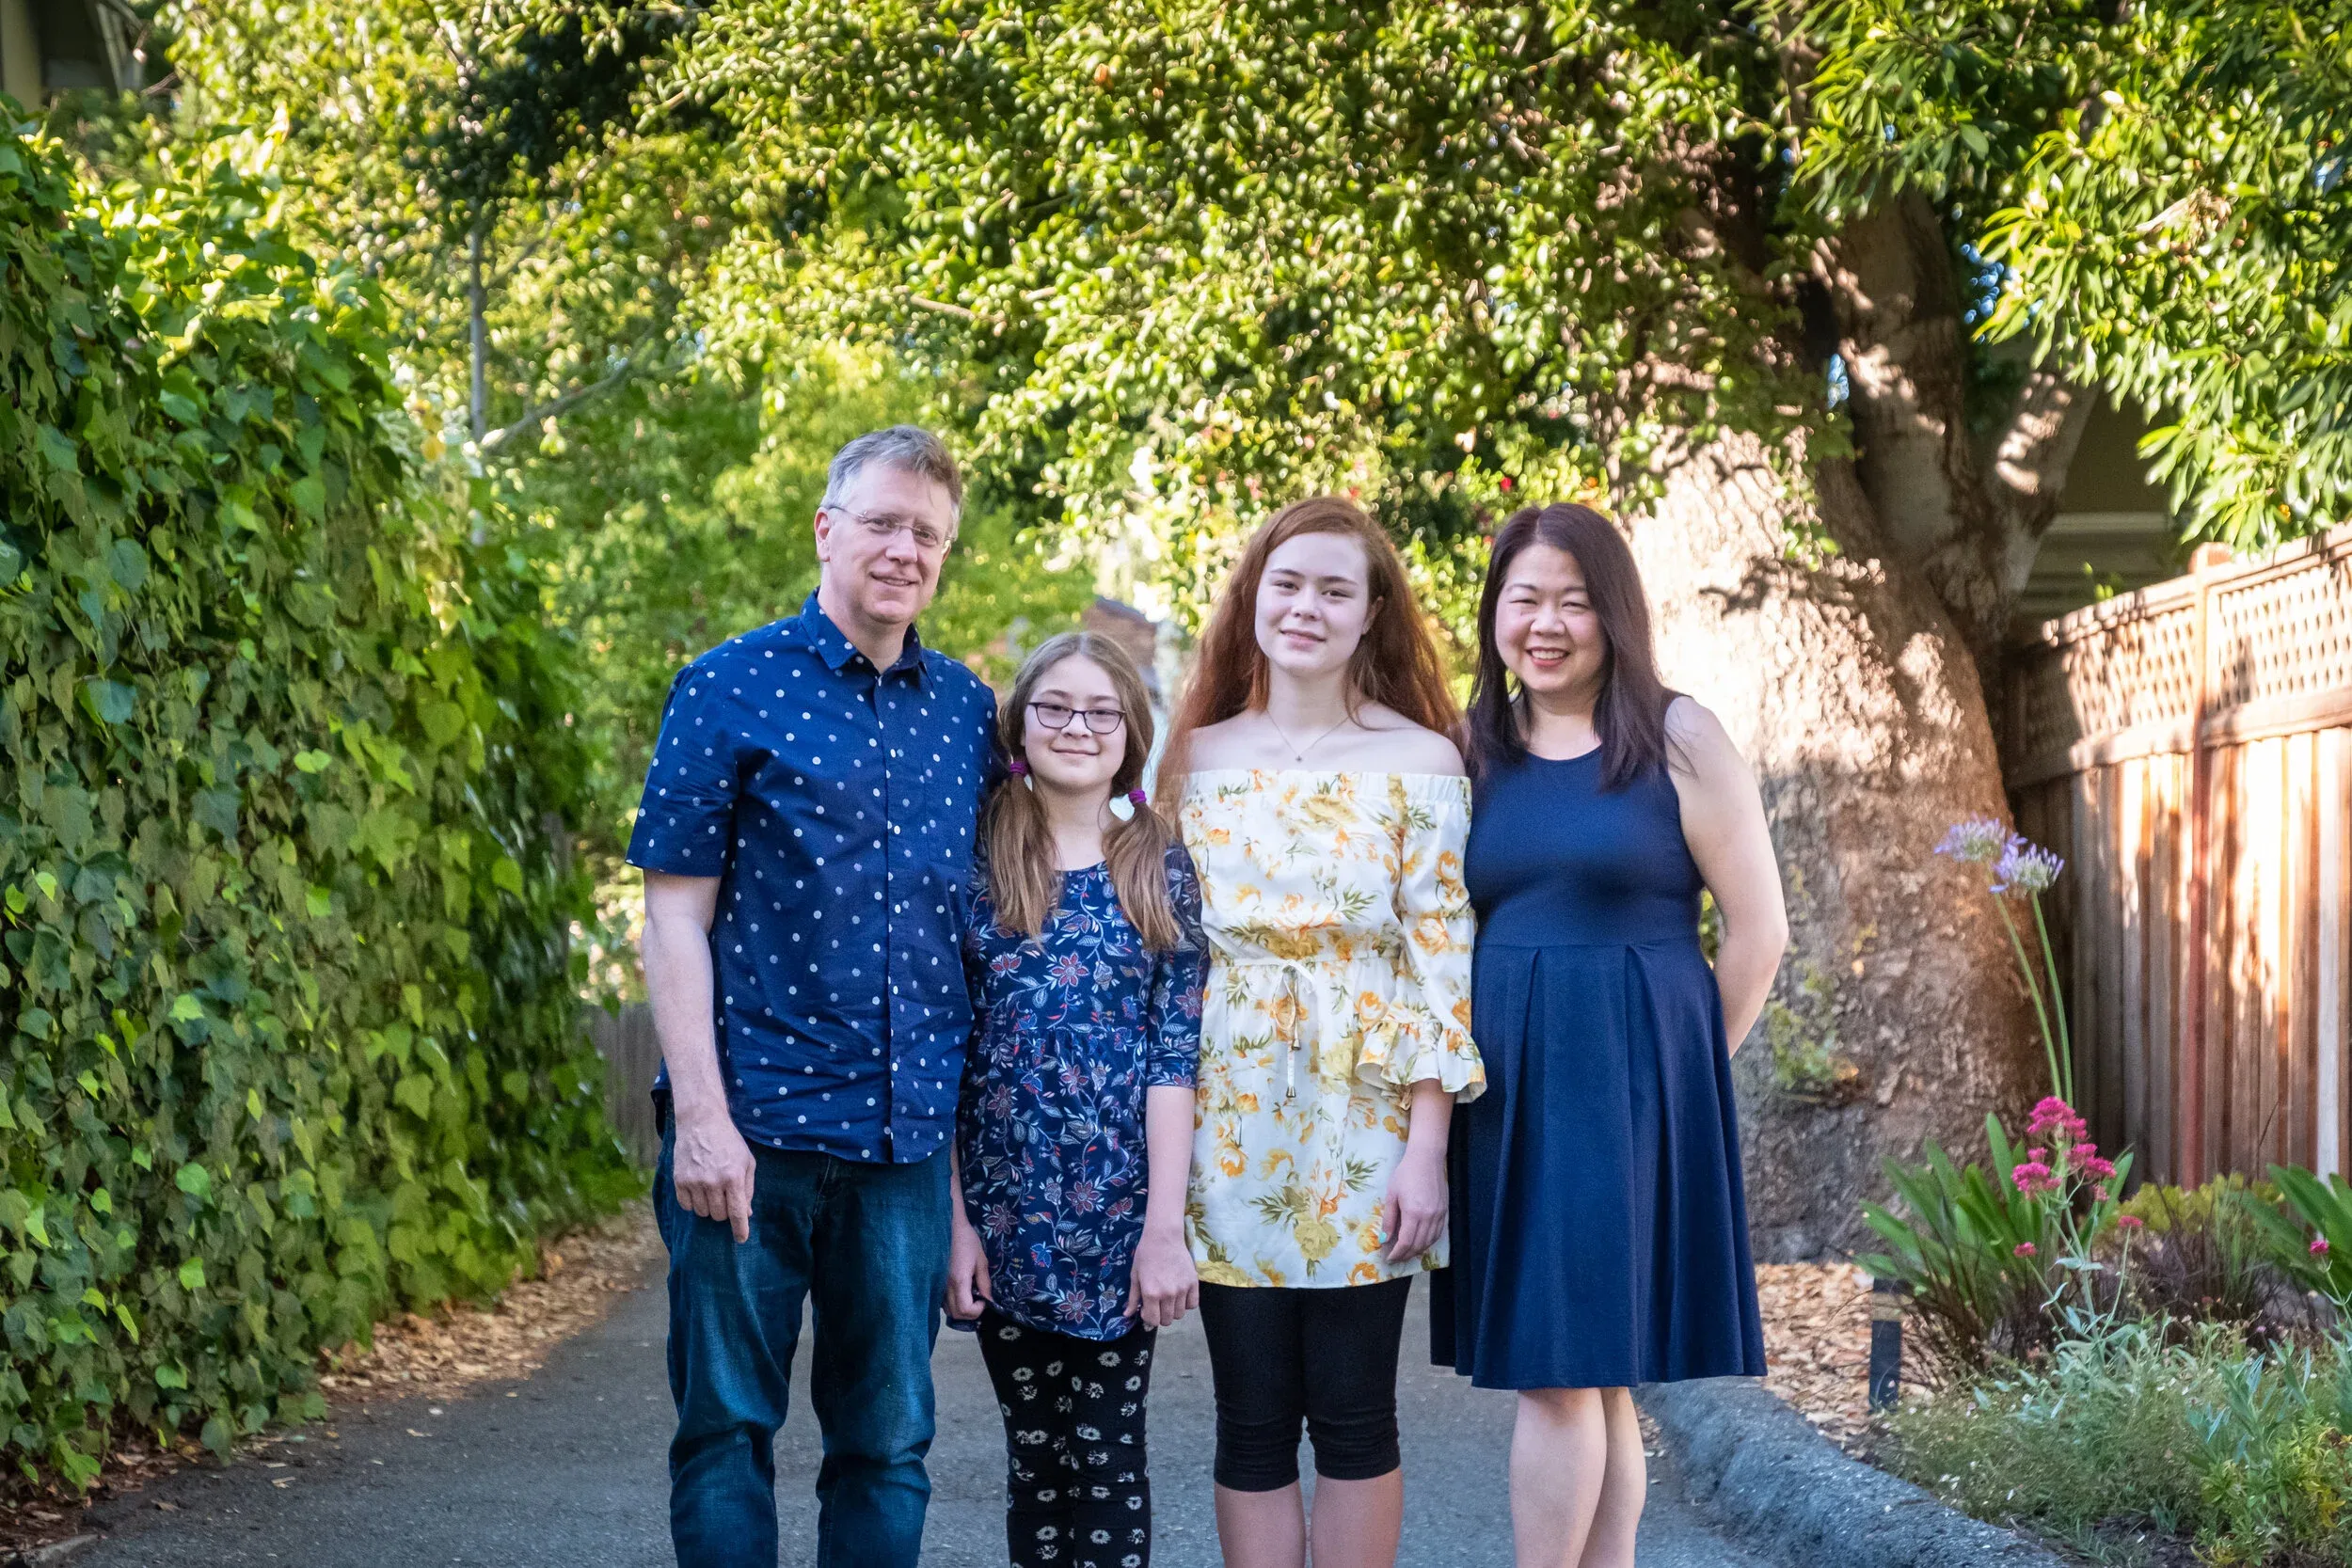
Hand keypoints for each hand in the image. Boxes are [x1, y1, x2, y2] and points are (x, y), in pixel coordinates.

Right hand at [672, 1109, 756, 1243]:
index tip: (741, 1239)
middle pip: (719, 1216)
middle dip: (724, 1212)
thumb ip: (748, 1188)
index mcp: (733, 1177)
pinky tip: (697, 1189)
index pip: (736, 1213)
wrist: (701, 1122)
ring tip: (711, 1190)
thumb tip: (747, 1213)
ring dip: (708, 1207)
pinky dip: (693, 1203)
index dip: (740, 1229)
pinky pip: (686, 1206)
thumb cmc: (728, 1142)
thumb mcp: (746, 1161)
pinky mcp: (679, 1180)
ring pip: (702, 1213)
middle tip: (724, 1197)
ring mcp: (694, 1182)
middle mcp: (713, 1182)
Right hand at [947, 1216, 993, 1320]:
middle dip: (971, 1313)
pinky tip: (960, 1290)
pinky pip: (943, 1302)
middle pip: (956, 1314)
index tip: (984, 1299)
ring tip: (970, 1294)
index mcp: (959, 1280)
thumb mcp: (981, 1260)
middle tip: (979, 1299)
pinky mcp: (935, 1283)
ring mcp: (938, 1285)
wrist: (946, 1227)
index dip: (978, 1310)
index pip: (965, 1310)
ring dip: (961, 1309)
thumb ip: (985, 1282)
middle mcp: (945, 1287)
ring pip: (948, 1310)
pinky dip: (953, 1303)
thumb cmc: (966, 1240)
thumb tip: (989, 1300)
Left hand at [1125, 1226, 1198, 1328]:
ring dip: (1173, 1310)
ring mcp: (1182, 1289)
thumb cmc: (1146, 1255)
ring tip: (1169, 1298)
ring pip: (1180, 1314)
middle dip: (1160, 1316)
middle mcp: (1168, 1294)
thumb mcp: (1135, 1276)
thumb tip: (1127, 1315)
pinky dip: (1186, 1304)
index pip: (1153, 1321)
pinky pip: (1193, 1304)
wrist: (1163, 1237)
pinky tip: (1180, 1295)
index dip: (1149, 1318)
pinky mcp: (1193, 1283)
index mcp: (1151, 1293)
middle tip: (1157, 1304)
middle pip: (1167, 1320)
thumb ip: (1133, 1298)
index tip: (1147, 1309)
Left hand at [1382, 1146, 1447, 1262]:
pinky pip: (1437, 1233)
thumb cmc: (1405, 1174)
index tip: (1389, 1258)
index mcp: (1414, 1213)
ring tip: (1406, 1253)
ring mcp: (1439, 1215)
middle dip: (1406, 1255)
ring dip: (1417, 1251)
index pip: (1406, 1242)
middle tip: (1396, 1258)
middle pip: (1418, 1245)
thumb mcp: (1392, 1195)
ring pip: (1429, 1241)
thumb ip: (1389, 1219)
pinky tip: (1420, 1242)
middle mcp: (1429, 1217)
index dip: (1397, 1253)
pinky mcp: (1444, 1211)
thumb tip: (1384, 1240)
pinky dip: (1428, 1242)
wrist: (1426, 1159)